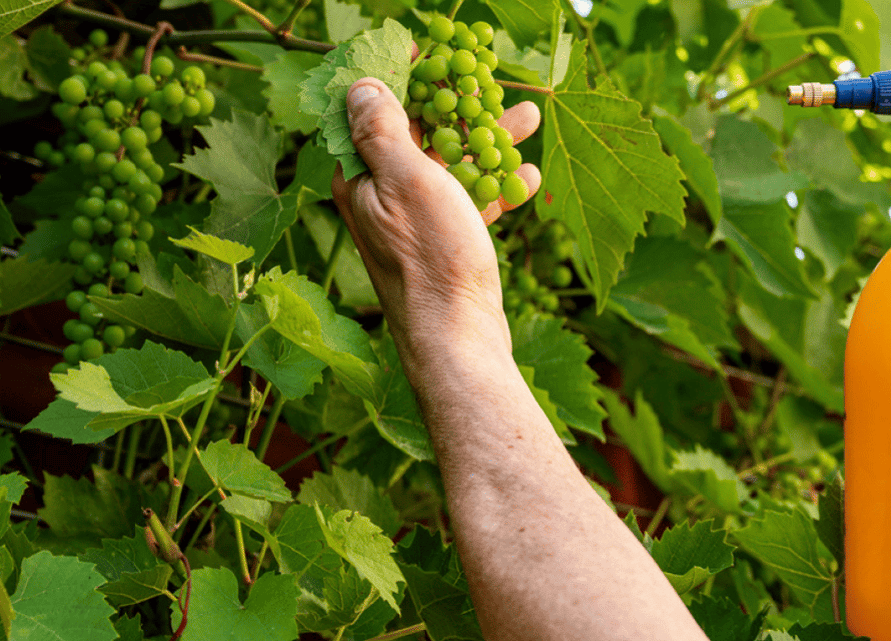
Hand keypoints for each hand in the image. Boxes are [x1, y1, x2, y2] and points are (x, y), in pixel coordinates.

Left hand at [331, 77, 541, 366]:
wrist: (459, 338)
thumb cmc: (431, 259)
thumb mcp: (407, 180)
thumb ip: (383, 130)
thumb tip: (361, 85)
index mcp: (360, 178)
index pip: (372, 110)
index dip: (400, 76)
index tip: (433, 51)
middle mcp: (381, 198)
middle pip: (419, 135)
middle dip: (458, 104)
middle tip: (491, 78)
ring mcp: (414, 223)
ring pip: (451, 167)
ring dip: (489, 140)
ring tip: (530, 117)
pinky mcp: (444, 245)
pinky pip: (470, 203)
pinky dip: (497, 187)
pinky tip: (531, 176)